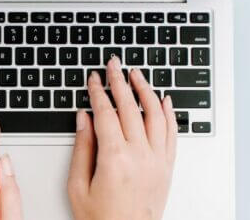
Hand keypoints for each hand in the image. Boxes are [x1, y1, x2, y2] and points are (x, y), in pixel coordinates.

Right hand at [68, 57, 178, 219]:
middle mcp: (140, 156)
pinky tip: (163, 100)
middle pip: (130, 108)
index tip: (93, 79)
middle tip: (114, 65)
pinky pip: (171, 133)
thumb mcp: (78, 186)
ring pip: (155, 115)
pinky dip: (168, 113)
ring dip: (145, 90)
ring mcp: (157, 161)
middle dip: (120, 82)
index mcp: (114, 159)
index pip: (106, 113)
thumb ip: (82, 148)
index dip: (98, 92)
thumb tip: (84, 119)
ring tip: (137, 75)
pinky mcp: (167, 167)